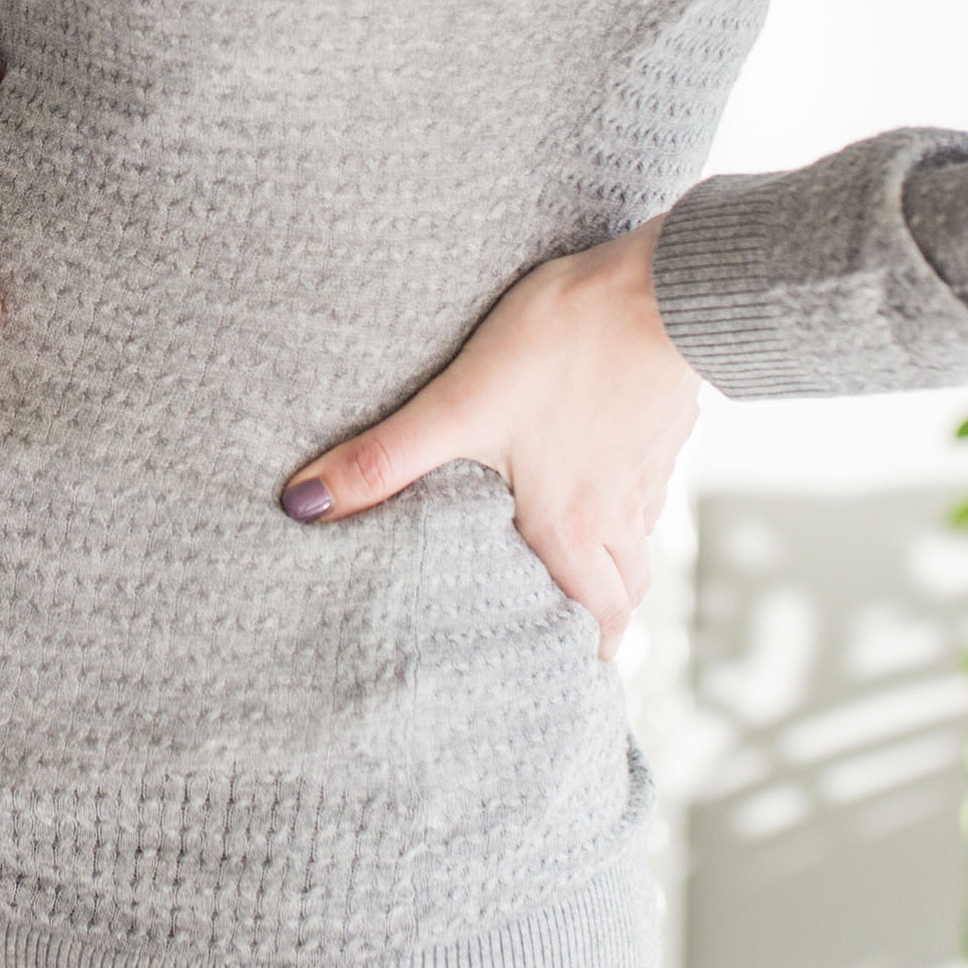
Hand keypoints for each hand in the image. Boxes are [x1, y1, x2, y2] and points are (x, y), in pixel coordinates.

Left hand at [280, 222, 704, 648]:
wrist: (664, 286)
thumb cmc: (567, 344)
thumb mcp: (460, 404)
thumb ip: (384, 458)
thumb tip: (302, 506)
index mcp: (573, 528)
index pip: (596, 622)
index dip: (584, 657)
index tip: (567, 681)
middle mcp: (619, 513)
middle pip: (625, 592)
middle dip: (600, 620)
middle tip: (570, 634)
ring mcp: (649, 469)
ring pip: (639, 541)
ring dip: (615, 562)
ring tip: (580, 564)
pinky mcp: (665, 425)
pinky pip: (649, 486)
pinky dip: (627, 502)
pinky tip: (599, 474)